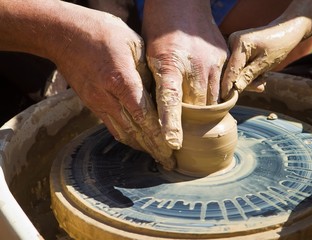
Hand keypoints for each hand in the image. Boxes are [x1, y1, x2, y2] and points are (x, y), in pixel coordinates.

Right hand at [53, 5, 174, 168]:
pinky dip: (127, 138)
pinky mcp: (91, 104)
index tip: (171, 149)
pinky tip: (138, 143)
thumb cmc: (102, 33)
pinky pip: (111, 126)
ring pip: (122, 132)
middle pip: (134, 130)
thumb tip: (162, 93)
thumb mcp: (133, 43)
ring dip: (141, 147)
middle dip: (153, 148)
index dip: (158, 135)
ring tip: (157, 157)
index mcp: (120, 80)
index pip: (143, 115)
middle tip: (169, 163)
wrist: (64, 35)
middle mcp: (107, 96)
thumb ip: (147, 70)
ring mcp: (97, 102)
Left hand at [142, 0, 227, 148]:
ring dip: (206, 114)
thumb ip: (157, 84)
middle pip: (196, 108)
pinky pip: (223, 87)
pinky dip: (215, 98)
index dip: (171, 124)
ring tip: (199, 124)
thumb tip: (160, 112)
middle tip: (185, 138)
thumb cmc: (160, 30)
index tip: (173, 143)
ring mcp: (213, 63)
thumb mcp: (150, 56)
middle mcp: (195, 66)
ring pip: (213, 100)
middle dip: (191, 126)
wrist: (182, 3)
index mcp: (169, 65)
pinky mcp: (224, 60)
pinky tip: (208, 99)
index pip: (170, 100)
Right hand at [221, 17, 311, 98]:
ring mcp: (232, 44)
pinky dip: (247, 72)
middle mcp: (231, 42)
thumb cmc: (279, 45)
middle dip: (244, 81)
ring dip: (248, 77)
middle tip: (260, 85)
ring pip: (234, 70)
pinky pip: (237, 66)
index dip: (227, 85)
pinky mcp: (235, 48)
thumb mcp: (265, 64)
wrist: (286, 30)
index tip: (224, 99)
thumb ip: (248, 76)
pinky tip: (259, 72)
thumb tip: (234, 90)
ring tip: (263, 77)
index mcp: (239, 43)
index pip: (230, 69)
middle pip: (230, 70)